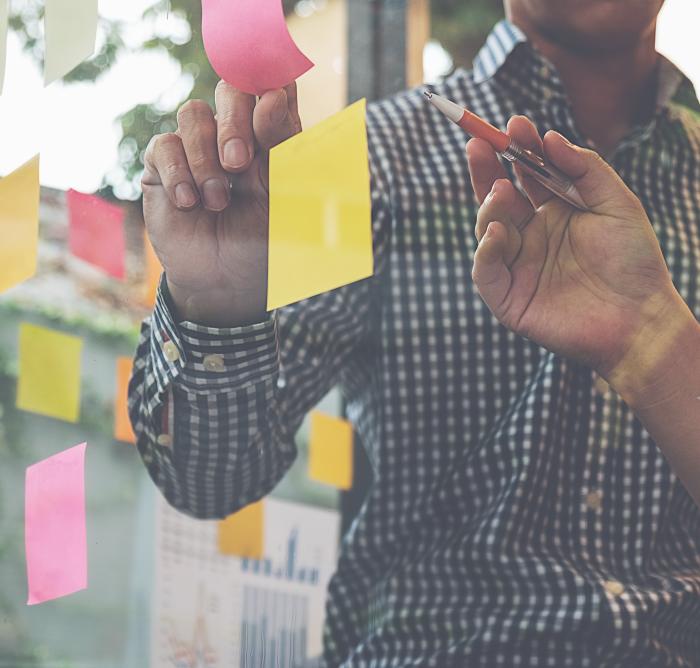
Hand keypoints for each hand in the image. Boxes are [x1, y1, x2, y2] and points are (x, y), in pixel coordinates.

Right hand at [141, 80, 301, 326]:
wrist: (225, 281)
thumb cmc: (261, 240)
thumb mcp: (281, 197)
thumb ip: (280, 146)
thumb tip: (272, 95)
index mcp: (271, 139)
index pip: (273, 88)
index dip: (271, 73)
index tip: (273, 83)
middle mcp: (234, 135)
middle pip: (230, 89)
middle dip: (234, 121)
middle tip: (238, 164)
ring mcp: (197, 148)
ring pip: (192, 114)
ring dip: (205, 159)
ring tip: (217, 202)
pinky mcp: (164, 166)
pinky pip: (164, 145)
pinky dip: (178, 174)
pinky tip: (188, 203)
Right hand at [466, 116, 694, 397]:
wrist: (640, 318)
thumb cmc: (633, 261)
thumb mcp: (616, 202)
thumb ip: (584, 167)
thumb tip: (549, 136)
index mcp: (554, 213)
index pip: (524, 176)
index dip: (516, 150)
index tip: (514, 124)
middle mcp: (531, 237)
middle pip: (496, 198)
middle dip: (485, 169)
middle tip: (477, 142)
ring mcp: (517, 266)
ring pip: (487, 229)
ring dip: (489, 206)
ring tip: (502, 191)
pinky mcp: (508, 298)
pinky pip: (485, 271)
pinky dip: (486, 250)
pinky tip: (499, 232)